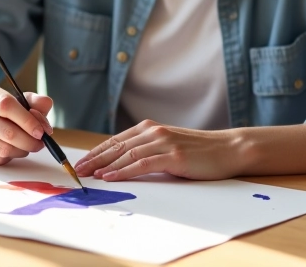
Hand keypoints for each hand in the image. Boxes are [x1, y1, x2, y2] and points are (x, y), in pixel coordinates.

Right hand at [0, 84, 53, 164]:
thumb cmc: (4, 109)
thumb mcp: (21, 100)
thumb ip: (37, 104)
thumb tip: (46, 117)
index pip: (6, 106)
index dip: (27, 121)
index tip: (41, 132)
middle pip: (8, 132)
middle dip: (30, 141)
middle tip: (41, 143)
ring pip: (4, 149)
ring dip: (22, 150)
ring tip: (27, 145)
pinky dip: (10, 157)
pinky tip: (11, 148)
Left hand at [73, 119, 239, 180]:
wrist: (228, 148)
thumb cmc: (198, 151)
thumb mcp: (168, 145)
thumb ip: (148, 149)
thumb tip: (122, 163)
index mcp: (150, 128)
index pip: (116, 140)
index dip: (96, 152)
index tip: (81, 162)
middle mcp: (153, 132)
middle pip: (116, 147)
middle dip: (94, 159)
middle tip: (77, 170)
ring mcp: (163, 142)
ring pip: (126, 155)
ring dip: (104, 166)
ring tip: (89, 175)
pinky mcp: (173, 156)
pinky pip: (141, 164)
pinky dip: (123, 171)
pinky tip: (111, 177)